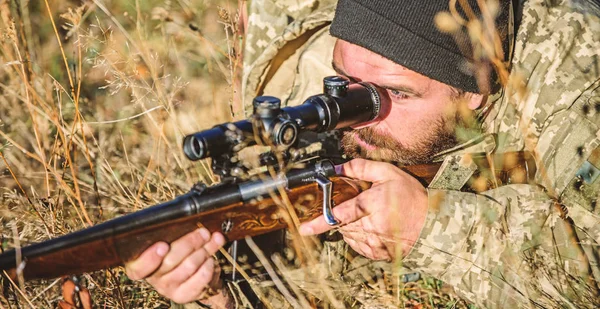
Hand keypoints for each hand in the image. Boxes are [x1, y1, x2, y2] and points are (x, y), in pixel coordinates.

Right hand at [125, 228, 226, 303]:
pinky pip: (200, 279)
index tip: (163, 246)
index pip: (138, 267)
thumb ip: (173, 231)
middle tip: (203, 232)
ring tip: (210, 242)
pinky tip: (210, 259)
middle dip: (190, 242)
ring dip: (203, 251)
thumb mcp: (170, 239)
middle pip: (170, 261)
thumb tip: (189, 219)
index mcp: (141, 263)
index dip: (149, 258)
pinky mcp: (183, 295)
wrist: (192, 275)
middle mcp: (152, 278)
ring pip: (188, 266)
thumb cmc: (178, 251)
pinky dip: (209, 266)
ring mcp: (167, 288)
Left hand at [299, 159, 428, 260]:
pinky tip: (373, 226)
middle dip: (343, 215)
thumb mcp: (389, 173)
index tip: (304, 228)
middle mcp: (371, 226)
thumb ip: (362, 168)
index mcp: (372, 204)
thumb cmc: (411, 197)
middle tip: (359, 206)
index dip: (319, 222)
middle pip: (341, 224)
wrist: (431, 223)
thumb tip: (339, 167)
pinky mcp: (377, 253)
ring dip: (351, 225)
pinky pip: (357, 244)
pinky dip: (359, 235)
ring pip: (347, 235)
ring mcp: (374, 242)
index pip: (339, 214)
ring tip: (370, 215)